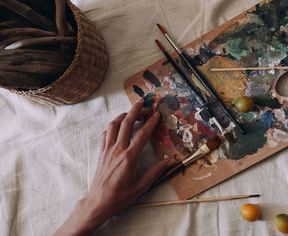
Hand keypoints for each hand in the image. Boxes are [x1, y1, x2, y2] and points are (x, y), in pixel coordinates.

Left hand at [55, 99, 175, 234]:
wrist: (99, 201)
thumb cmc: (121, 195)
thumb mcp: (142, 185)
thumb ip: (157, 171)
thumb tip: (172, 161)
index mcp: (129, 157)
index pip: (142, 134)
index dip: (150, 122)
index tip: (157, 114)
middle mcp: (117, 149)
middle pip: (127, 123)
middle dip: (136, 110)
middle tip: (143, 101)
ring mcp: (107, 149)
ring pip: (114, 125)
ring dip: (123, 116)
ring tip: (131, 112)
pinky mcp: (101, 152)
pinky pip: (106, 133)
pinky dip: (113, 126)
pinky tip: (118, 127)